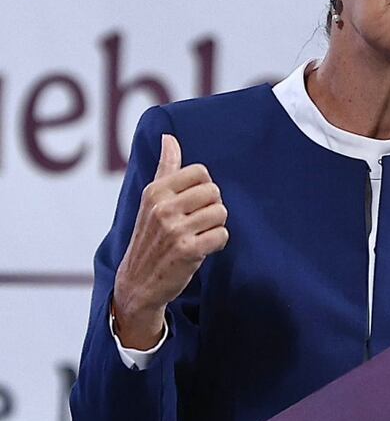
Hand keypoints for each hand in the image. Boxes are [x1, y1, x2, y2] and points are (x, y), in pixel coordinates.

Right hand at [112, 134, 228, 348]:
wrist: (137, 283)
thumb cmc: (150, 236)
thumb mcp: (152, 200)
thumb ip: (165, 167)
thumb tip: (169, 137)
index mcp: (155, 191)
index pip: (201, 172)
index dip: (204, 189)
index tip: (191, 204)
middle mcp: (162, 208)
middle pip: (215, 192)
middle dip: (211, 208)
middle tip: (195, 223)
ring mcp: (174, 229)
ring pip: (221, 213)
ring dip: (215, 227)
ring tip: (197, 236)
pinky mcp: (188, 250)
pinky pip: (222, 235)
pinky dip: (217, 243)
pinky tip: (201, 250)